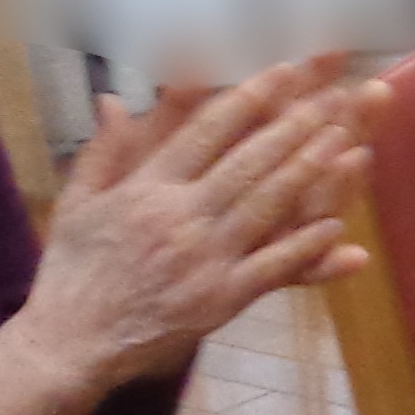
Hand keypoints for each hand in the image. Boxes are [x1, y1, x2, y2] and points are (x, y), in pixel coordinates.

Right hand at [0, 54, 377, 414]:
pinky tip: (338, 225)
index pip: (205, 132)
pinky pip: (273, 267)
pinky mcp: (221, 299)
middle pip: (247, 163)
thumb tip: (113, 99)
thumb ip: (103, 150)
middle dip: (293, 127)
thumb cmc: (72, 272)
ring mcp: (205, 259)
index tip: (282, 72)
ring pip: (267, 206)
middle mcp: (179, 218)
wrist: (70, 342)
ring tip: (345, 141)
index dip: (248, 99)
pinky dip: (306, 246)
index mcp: (145, 190)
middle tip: (331, 98)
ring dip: (310, 172)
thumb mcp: (77, 204)